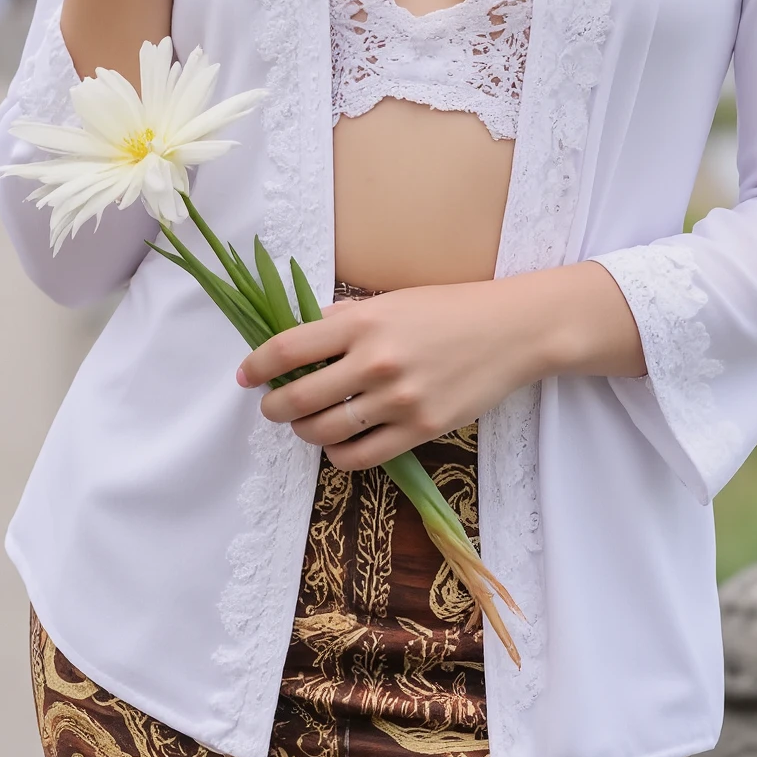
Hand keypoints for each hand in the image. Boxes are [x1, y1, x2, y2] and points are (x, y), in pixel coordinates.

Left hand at [236, 263, 644, 469]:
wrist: (512, 331)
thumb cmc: (450, 309)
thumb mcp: (393, 300)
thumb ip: (345, 319)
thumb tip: (301, 336)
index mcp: (363, 321)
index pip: (288, 348)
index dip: (256, 366)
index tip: (244, 376)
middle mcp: (375, 361)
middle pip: (297, 398)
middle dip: (274, 407)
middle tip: (273, 407)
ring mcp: (398, 399)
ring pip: (324, 431)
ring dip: (304, 432)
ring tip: (306, 424)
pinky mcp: (420, 429)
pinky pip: (359, 456)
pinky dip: (338, 454)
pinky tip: (338, 442)